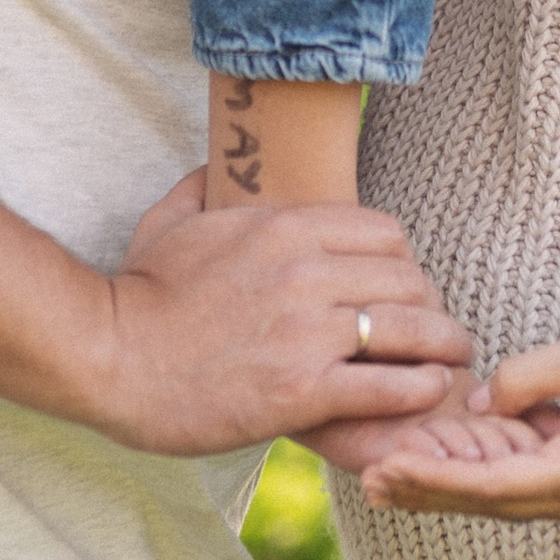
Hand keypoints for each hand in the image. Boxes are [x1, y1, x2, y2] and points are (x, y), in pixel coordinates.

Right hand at [84, 173, 475, 457]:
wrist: (108, 358)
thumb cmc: (138, 294)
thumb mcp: (170, 221)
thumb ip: (203, 186)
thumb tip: (215, 165)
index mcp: (284, 226)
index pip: (386, 233)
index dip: (404, 262)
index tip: (403, 288)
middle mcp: (306, 271)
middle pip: (408, 279)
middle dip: (429, 305)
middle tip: (435, 330)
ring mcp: (308, 331)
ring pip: (412, 329)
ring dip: (442, 347)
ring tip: (451, 363)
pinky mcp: (302, 390)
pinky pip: (389, 386)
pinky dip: (416, 391)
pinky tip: (422, 394)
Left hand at [355, 330, 559, 526]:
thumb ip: (526, 377)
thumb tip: (477, 399)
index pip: (489, 483)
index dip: (434, 477)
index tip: (388, 466)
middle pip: (482, 500)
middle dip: (423, 489)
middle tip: (368, 478)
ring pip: (489, 498)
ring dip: (436, 489)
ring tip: (381, 479)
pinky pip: (506, 485)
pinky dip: (463, 479)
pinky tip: (425, 470)